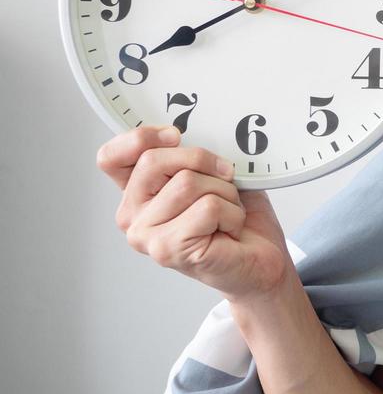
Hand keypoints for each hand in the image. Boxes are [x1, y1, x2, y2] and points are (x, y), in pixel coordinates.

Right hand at [97, 125, 294, 302]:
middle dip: (202, 161)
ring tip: (228, 212)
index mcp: (138, 193)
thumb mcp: (212, 175)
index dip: (140, 138)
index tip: (175, 136)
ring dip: (224, 192)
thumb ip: (189, 158)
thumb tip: (182, 134)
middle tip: (225, 180)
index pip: (110, 157)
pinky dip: (232, 213)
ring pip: (187, 183)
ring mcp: (147, 236)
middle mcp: (132, 216)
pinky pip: (208, 207)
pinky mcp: (169, 249)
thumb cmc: (236, 217)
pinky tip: (230, 229)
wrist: (261, 259)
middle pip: (153, 160)